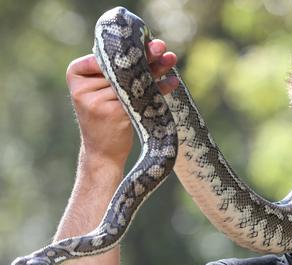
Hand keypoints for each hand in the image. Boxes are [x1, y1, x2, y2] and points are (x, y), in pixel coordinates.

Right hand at [66, 39, 178, 169]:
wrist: (103, 153)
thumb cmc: (106, 117)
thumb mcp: (103, 91)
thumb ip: (115, 72)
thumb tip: (148, 48)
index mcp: (75, 76)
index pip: (104, 56)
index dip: (127, 49)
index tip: (145, 40)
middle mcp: (82, 89)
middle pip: (121, 68)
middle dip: (144, 57)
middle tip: (161, 46)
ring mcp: (97, 102)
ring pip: (133, 82)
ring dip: (155, 70)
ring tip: (171, 60)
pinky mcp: (114, 115)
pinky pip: (141, 97)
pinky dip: (158, 89)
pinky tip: (172, 82)